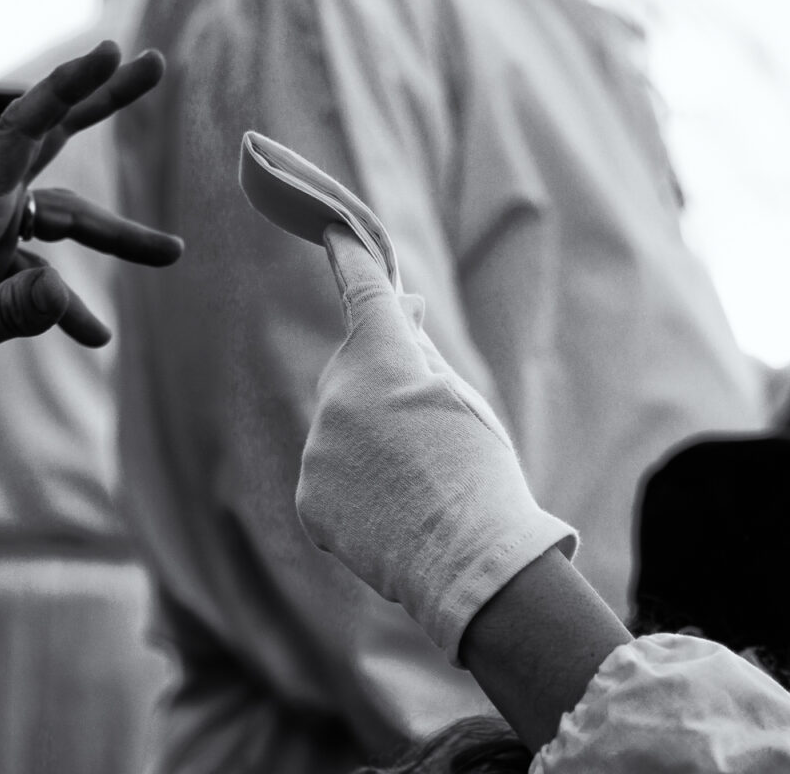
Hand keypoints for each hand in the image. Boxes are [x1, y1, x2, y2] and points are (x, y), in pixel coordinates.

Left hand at [0, 41, 182, 405]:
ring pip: (64, 217)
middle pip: (52, 141)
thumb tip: (65, 296)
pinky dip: (68, 300)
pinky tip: (95, 334)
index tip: (113, 54)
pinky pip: (42, 271)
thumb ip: (8, 313)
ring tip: (170, 254)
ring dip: (116, 236)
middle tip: (151, 68)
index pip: (23, 132)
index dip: (69, 89)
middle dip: (101, 103)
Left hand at [295, 223, 573, 659]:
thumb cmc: (481, 471)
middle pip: (351, 373)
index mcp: (383, 357)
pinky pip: (330, 476)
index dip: (350, 257)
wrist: (470, 560)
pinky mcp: (308, 495)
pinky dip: (356, 488)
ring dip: (369, 445)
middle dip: (379, 386)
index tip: (331, 230)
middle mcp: (336, 393)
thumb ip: (420, 355)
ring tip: (417, 486)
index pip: (363, 290)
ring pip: (340, 430)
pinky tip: (393, 513)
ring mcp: (316, 447)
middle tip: (424, 430)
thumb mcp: (461, 398)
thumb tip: (398, 313)